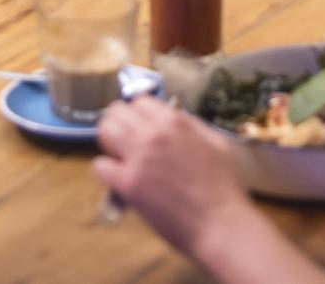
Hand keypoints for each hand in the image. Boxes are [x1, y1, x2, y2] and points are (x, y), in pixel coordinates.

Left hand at [93, 96, 253, 260]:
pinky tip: (118, 177)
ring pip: (104, 132)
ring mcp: (138, 158)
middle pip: (116, 111)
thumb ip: (191, 125)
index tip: (140, 124)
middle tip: (125, 139)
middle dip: (119, 123)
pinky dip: (106, 170)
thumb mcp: (215, 142)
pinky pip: (100, 166)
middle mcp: (152, 134)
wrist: (221, 224)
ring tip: (119, 154)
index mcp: (174, 121)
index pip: (139, 100)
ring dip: (109, 141)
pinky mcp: (128, 185)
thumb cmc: (224, 185)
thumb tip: (172, 114)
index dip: (138, 113)